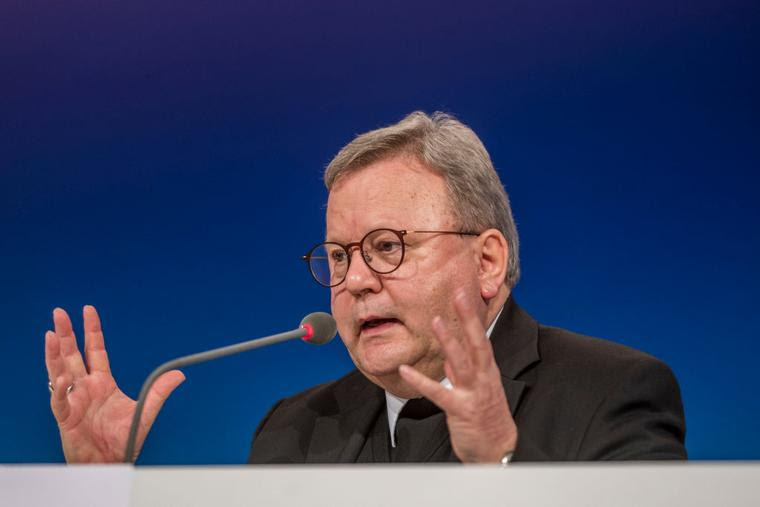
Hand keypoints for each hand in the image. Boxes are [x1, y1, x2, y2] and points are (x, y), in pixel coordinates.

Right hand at [44, 306, 184, 462]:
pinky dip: (60, 390)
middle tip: (59, 313)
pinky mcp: (66, 418)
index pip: (95, 350)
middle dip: (66, 334)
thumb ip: (160, 391)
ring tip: (51, 334)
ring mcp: (73, 401)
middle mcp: (85, 387)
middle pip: (72, 354)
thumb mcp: (146, 411)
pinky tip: (63, 377)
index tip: (88, 310)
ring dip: (54, 354)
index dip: (91, 330)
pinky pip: (60, 401)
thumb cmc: (124, 439)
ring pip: (59, 371)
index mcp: (103, 382)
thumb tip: (180, 374)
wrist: (112, 462)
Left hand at [398, 291, 516, 462]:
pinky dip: (420, 381)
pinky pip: (439, 393)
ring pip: (461, 362)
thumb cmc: (487, 418)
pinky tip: (405, 370)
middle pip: (477, 343)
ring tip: (435, 321)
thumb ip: (463, 372)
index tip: (464, 294)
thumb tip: (449, 355)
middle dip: (469, 319)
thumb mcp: (477, 390)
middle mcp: (484, 378)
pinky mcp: (460, 410)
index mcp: (487, 371)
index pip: (479, 338)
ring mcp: (473, 393)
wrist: (498, 450)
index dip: (472, 317)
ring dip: (449, 341)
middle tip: (460, 295)